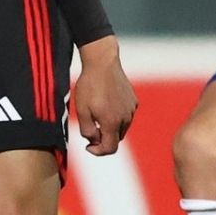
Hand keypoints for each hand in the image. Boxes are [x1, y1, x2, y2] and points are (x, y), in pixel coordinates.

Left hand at [72, 37, 137, 155]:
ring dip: (110, 128)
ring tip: (97, 114)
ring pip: (121, 128)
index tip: (88, 146)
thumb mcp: (82, 110)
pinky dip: (116, 117)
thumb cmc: (89, 86)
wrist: (102, 63)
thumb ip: (87, 131)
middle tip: (90, 129)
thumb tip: (94, 141)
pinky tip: (106, 104)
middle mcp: (125, 118)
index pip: (110, 149)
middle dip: (103, 139)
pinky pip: (125, 116)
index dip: (98, 152)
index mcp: (112, 123)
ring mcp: (131, 109)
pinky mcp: (133, 101)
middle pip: (116, 139)